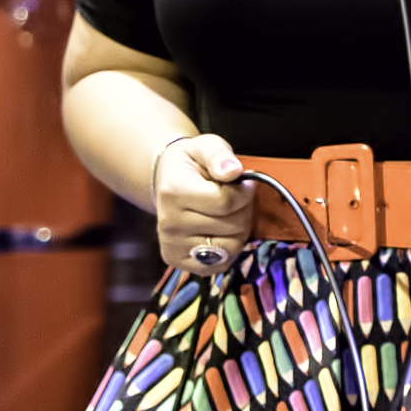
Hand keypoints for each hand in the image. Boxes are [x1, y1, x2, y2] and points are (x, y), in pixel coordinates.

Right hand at [153, 133, 255, 274]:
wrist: (167, 181)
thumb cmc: (192, 164)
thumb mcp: (206, 146)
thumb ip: (220, 155)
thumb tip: (233, 171)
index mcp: (174, 191)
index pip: (227, 202)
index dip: (243, 192)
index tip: (239, 184)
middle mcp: (168, 222)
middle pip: (232, 226)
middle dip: (243, 210)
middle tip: (232, 199)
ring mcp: (172, 245)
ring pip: (230, 247)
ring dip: (238, 230)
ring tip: (227, 215)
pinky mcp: (177, 261)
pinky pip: (221, 264)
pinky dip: (229, 249)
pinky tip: (219, 231)